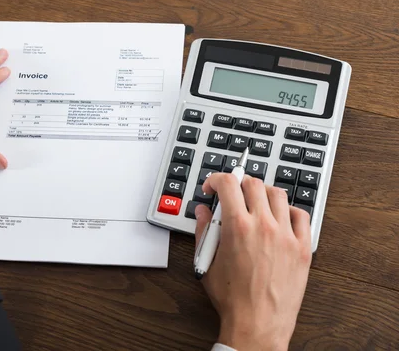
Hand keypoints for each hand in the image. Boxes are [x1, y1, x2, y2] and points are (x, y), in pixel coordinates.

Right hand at [195, 174, 311, 350]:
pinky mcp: (302, 248)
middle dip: (239, 183)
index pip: (228, 183)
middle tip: (233, 192)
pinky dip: (289, 211)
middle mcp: (263, 225)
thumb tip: (202, 212)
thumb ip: (203, 231)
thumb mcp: (207, 262)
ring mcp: (286, 235)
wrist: (258, 324)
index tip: (213, 186)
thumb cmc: (233, 299)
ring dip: (263, 192)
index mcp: (237, 226)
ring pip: (278, 194)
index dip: (216, 179)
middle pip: (253, 183)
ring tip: (256, 202)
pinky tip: (280, 218)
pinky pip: (301, 216)